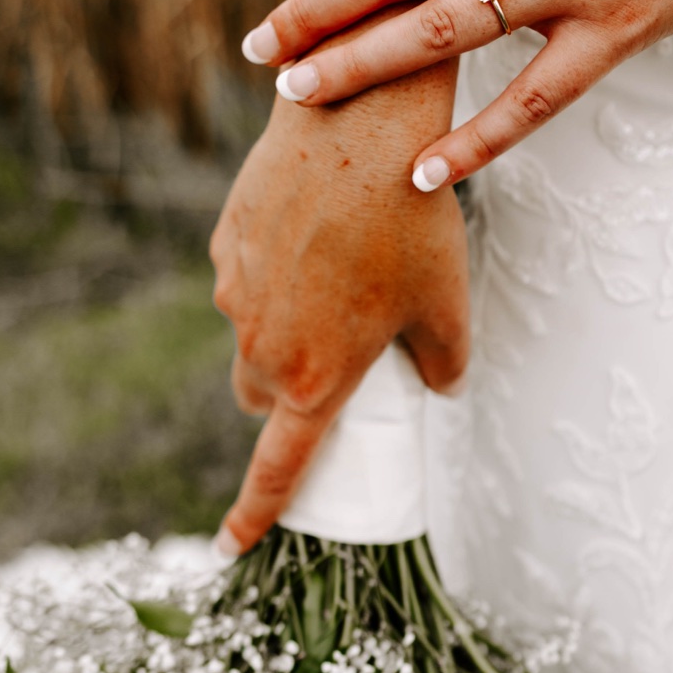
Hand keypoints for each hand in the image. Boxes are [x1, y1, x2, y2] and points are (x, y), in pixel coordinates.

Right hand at [210, 83, 468, 553]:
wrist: (356, 125)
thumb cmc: (411, 218)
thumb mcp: (447, 301)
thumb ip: (444, 362)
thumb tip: (439, 385)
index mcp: (318, 379)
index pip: (278, 467)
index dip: (255, 513)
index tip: (230, 547)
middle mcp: (264, 346)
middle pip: (258, 397)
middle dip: (284, 391)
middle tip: (335, 352)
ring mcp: (236, 295)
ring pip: (249, 334)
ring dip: (282, 325)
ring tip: (339, 268)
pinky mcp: (225, 246)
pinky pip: (243, 278)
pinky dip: (272, 272)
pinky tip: (314, 231)